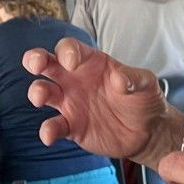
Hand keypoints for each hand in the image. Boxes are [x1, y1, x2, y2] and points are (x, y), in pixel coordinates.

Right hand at [23, 38, 174, 162]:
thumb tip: (119, 79)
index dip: (66, 51)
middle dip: (35, 59)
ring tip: (41, 99)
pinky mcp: (71, 126)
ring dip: (37, 92)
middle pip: (46, 63)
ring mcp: (70, 103)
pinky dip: (47, 130)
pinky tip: (49, 135)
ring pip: (44, 92)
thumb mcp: (146, 83)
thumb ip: (134, 78)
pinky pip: (54, 126)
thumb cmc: (144, 99)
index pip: (69, 48)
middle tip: (36, 65)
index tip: (71, 62)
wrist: (148, 131)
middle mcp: (75, 80)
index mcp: (91, 62)